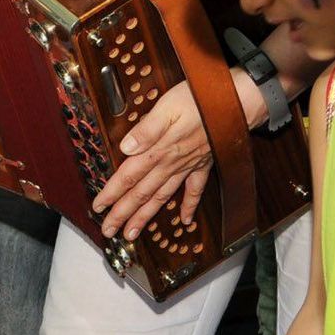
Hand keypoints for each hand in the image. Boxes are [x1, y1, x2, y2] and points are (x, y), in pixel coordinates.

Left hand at [91, 81, 212, 238]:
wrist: (236, 103)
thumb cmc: (199, 101)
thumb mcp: (166, 108)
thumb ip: (146, 130)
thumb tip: (126, 148)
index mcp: (159, 150)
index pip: (129, 176)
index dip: (112, 192)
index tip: (98, 207)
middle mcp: (171, 163)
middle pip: (142, 193)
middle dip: (123, 214)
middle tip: (109, 231)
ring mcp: (188, 166)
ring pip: (162, 197)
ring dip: (146, 216)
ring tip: (133, 234)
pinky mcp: (203, 164)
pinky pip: (195, 190)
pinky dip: (189, 206)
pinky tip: (185, 221)